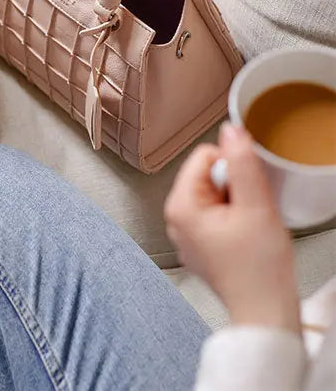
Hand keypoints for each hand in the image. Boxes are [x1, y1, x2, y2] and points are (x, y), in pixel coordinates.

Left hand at [164, 123, 300, 332]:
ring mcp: (186, 232)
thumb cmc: (258, 270)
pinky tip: (245, 235)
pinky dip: (235, 216)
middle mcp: (175, 217)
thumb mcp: (255, 205)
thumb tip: (230, 129)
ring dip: (237, 201)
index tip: (246, 192)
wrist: (264, 311)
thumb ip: (241, 162)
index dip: (233, 167)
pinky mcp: (200, 242)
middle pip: (208, 172)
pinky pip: (217, 211)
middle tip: (249, 213)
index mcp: (179, 205)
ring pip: (215, 191)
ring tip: (248, 226)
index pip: (205, 155)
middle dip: (234, 185)